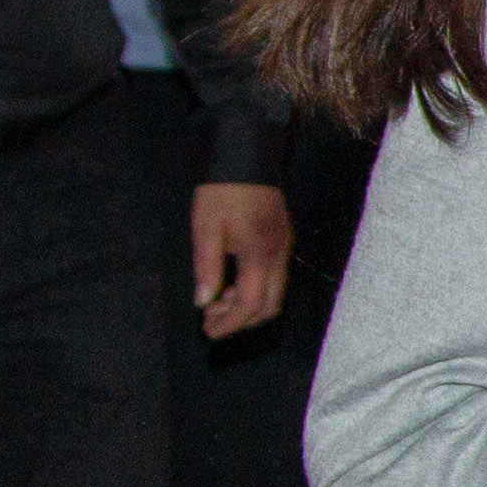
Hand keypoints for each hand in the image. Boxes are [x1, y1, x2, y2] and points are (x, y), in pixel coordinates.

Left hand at [192, 182, 292, 339]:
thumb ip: (206, 267)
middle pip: (269, 306)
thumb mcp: (205, 228)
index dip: (230, 324)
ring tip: (217, 299)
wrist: (247, 156)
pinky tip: (232, 282)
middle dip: (241, 320)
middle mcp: (278, 255)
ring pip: (274, 294)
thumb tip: (203, 301)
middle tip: (211, 318)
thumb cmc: (224, 191)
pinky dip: (254, 289)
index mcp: (259, 254)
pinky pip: (274, 277)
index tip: (208, 331)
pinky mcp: (282, 239)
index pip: (250, 305)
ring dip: (247, 305)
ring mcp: (283, 247)